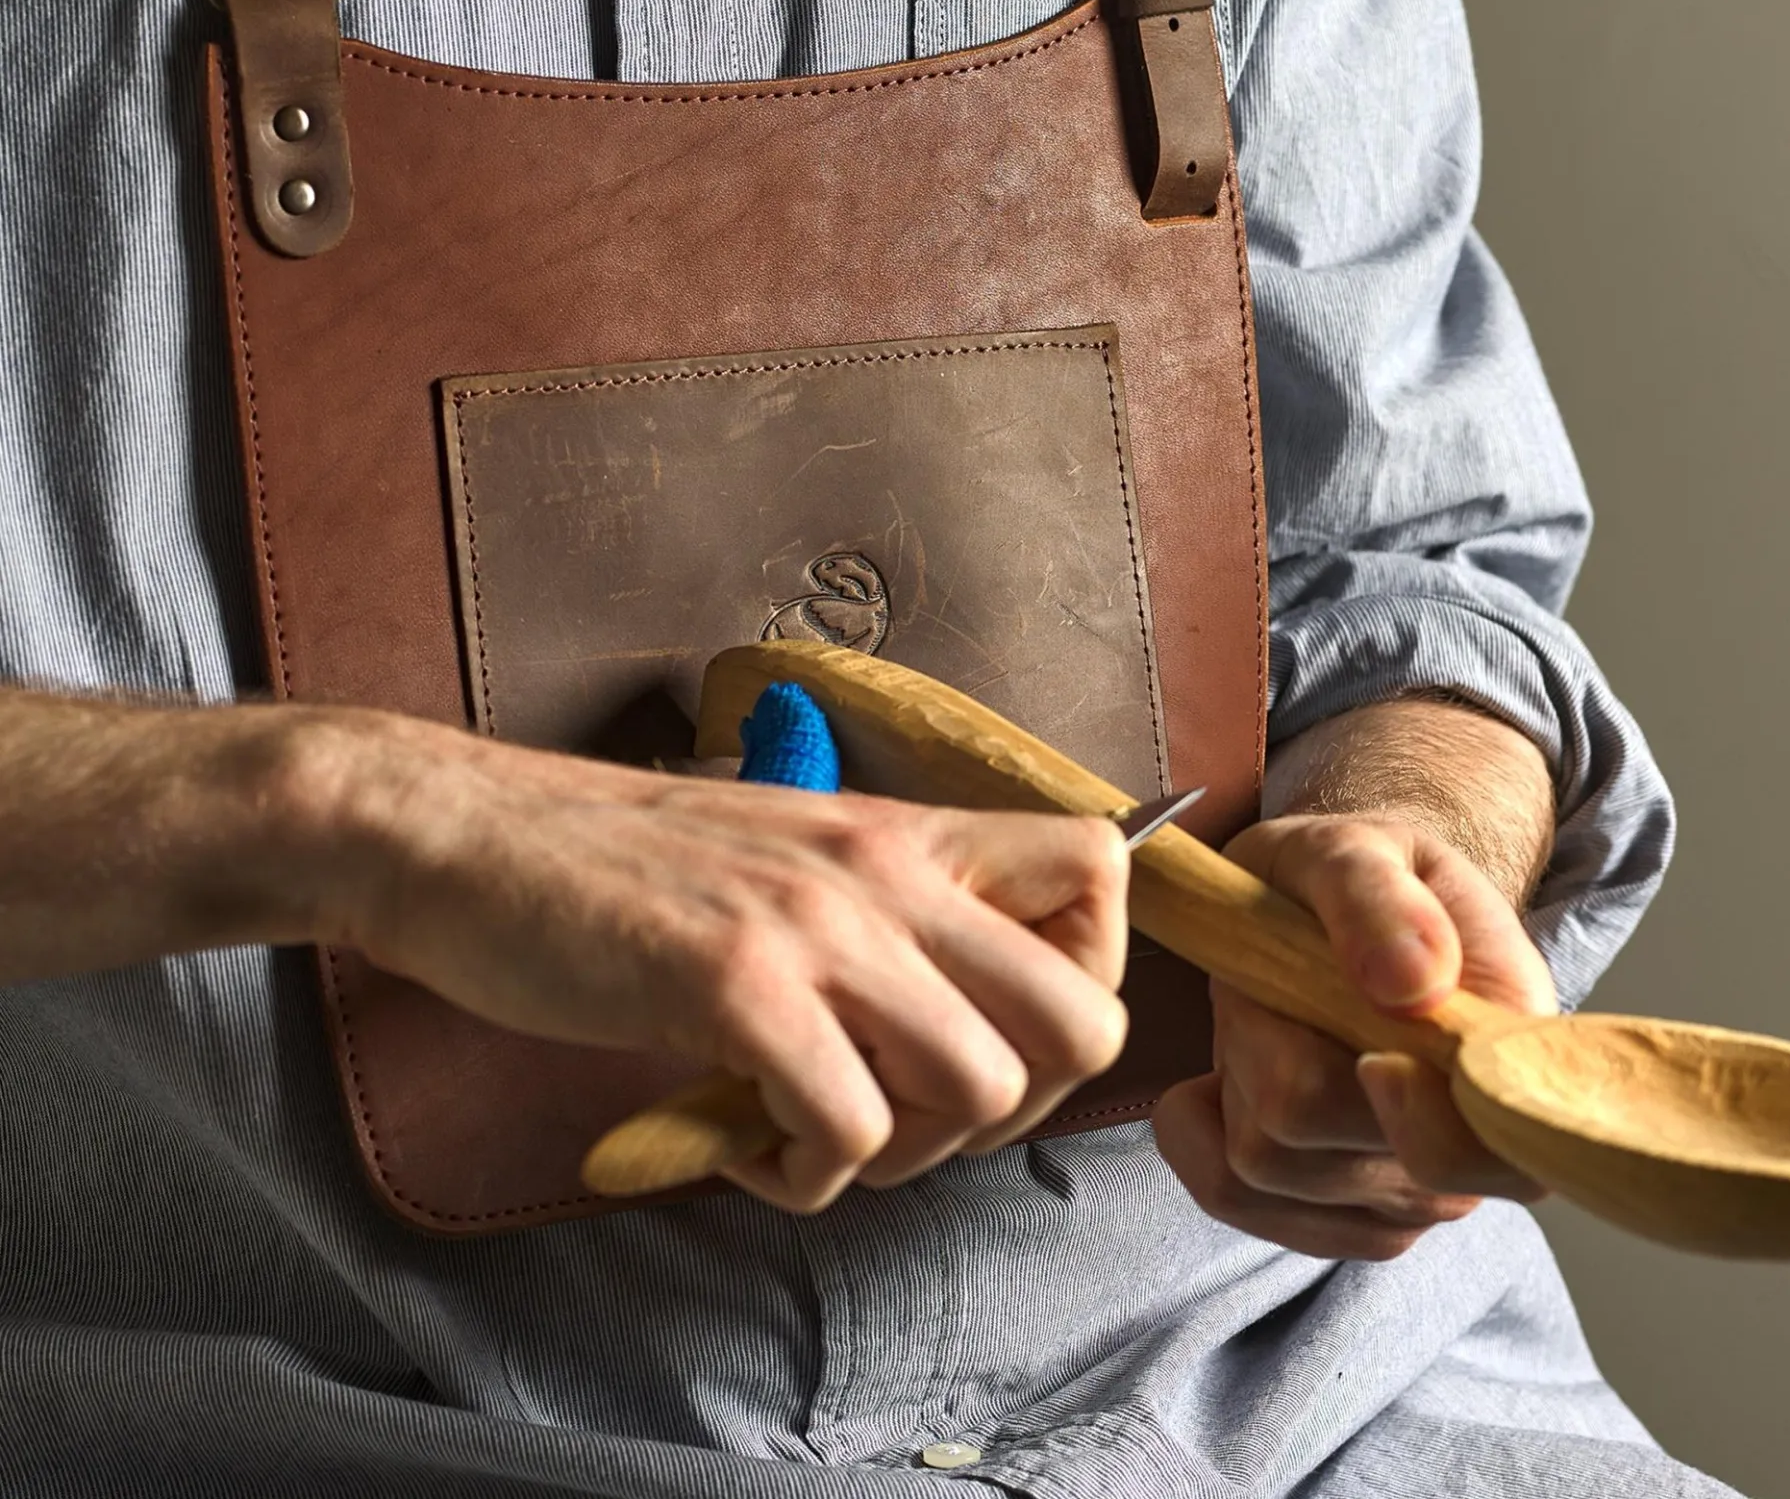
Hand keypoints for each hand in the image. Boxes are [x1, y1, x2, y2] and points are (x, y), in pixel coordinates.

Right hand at [0, 688, 1129, 1216]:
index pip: (1106, 872)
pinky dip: (809, 1176)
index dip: (1083, 975)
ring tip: (815, 1131)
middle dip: (1021, 1105)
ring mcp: (818, 925)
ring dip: (907, 1154)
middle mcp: (886, 866)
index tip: (993, 1026)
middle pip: (1086, 1019)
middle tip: (918, 1113)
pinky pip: (851, 1135)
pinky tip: (744, 1144)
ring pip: (981, 1093)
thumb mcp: (787, 854)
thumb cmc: (623, 865)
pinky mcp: (735, 989)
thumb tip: (968, 1023)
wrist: (470, 836)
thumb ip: (883, 913)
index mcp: (907, 826)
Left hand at [1153, 812, 1556, 1258]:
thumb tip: (1415, 986)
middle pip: (1315, 1131)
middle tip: (1289, 973)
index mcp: (1507, 1054)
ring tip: (1274, 1011)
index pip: (1464, 1149)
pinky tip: (1221, 1075)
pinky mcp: (1334, 1216)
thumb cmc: (1360, 878)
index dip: (1396, 1106)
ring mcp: (1404, 1194)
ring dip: (1237, 1071)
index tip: (1357, 1028)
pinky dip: (1198, 1130)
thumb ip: (1381, 902)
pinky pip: (1231, 1195)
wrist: (1340, 909)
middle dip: (1270, 1036)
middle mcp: (1469, 1148)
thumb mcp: (1359, 848)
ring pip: (1262, 1163)